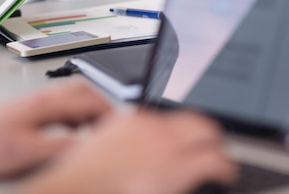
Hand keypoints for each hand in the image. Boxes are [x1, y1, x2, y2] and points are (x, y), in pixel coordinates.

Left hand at [0, 80, 111, 179]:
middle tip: (114, 130)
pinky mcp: (19, 115)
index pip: (91, 99)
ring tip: (95, 135)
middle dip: (103, 108)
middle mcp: (38, 98)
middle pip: (82, 92)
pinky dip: (70, 120)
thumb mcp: (27, 153)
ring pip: (68, 100)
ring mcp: (28, 104)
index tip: (124, 132)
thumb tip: (92, 147)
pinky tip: (66, 138)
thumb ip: (63, 148)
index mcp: (44, 103)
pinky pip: (55, 110)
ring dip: (87, 114)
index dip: (113, 115)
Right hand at [23, 110, 236, 193]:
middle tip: (213, 146)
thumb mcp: (99, 146)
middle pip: (197, 121)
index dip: (185, 129)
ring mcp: (167, 147)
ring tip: (223, 164)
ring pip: (210, 137)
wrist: (80, 186)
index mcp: (133, 121)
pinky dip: (224, 170)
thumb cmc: (86, 175)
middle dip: (208, 135)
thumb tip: (131, 144)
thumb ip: (120, 139)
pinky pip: (215, 162)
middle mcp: (153, 129)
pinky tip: (223, 177)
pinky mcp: (177, 169)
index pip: (173, 117)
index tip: (188, 138)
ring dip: (217, 151)